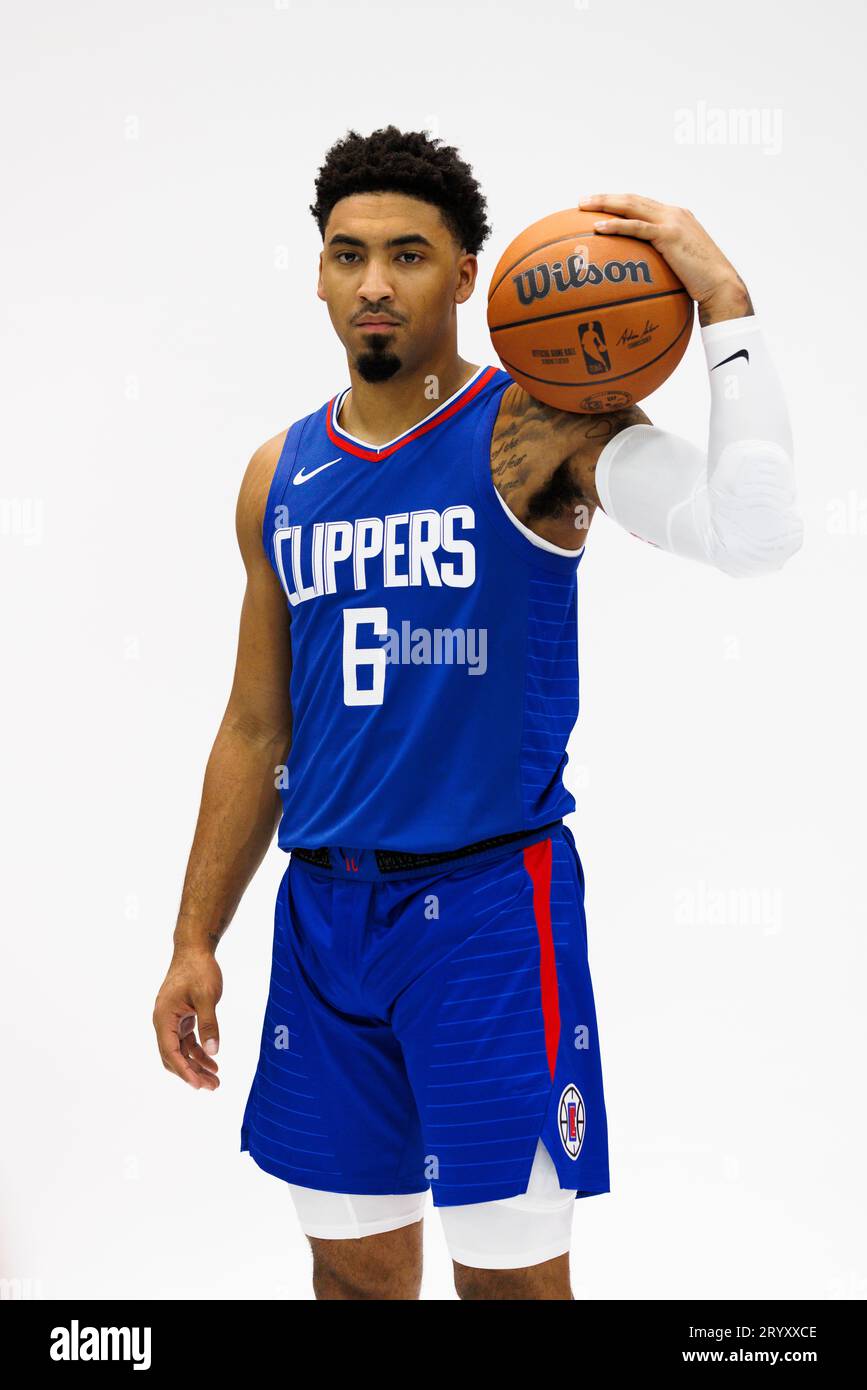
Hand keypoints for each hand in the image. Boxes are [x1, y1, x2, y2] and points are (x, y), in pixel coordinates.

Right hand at [153, 946, 222, 1089]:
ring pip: (180, 1051)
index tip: (198, 1085)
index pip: (170, 1052)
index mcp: (164, 1017)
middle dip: (191, 1073)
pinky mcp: (181, 1016)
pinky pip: (186, 1040)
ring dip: (196, 1065)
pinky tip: (212, 1061)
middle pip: (173, 1056)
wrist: (195, 949)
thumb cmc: (199, 969)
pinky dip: (198, 1051)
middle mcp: (163, 1021)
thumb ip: (209, 1024)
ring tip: (215, 1079)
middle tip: (212, 1086)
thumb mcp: (207, 996)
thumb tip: (212, 1051)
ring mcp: (171, 1020)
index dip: (184, 1071)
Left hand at [578, 193, 752, 325]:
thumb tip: (645, 278)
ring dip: (605, 203)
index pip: (643, 204)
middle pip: (633, 199)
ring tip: (583, 205)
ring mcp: (672, 221)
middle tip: (583, 201)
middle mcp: (673, 213)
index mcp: (676, 218)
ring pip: (632, 206)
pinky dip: (616, 225)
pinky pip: (637, 227)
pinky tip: (598, 228)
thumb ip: (663, 262)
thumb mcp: (680, 268)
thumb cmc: (702, 285)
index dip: (620, 203)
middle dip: (606, 198)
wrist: (721, 285)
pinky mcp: (669, 235)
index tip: (599, 205)